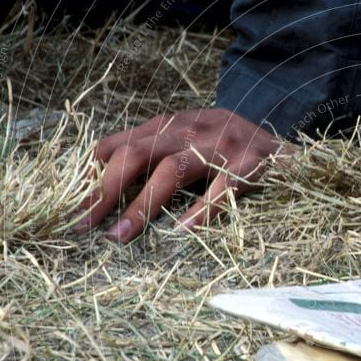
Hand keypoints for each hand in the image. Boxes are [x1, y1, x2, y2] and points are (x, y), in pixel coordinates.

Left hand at [75, 108, 281, 242]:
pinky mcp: (251, 163)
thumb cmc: (229, 151)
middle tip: (85, 226)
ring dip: (143, 205)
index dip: (90, 176)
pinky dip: (200, 212)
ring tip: (122, 236)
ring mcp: (221, 144)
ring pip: (173, 170)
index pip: (116, 144)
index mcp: (169, 125)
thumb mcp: (187, 142)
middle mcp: (191, 130)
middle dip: (106, 191)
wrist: (287, 148)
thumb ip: (152, 156)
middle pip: (136, 154)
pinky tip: (183, 233)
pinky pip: (221, 188)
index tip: (73, 210)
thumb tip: (104, 187)